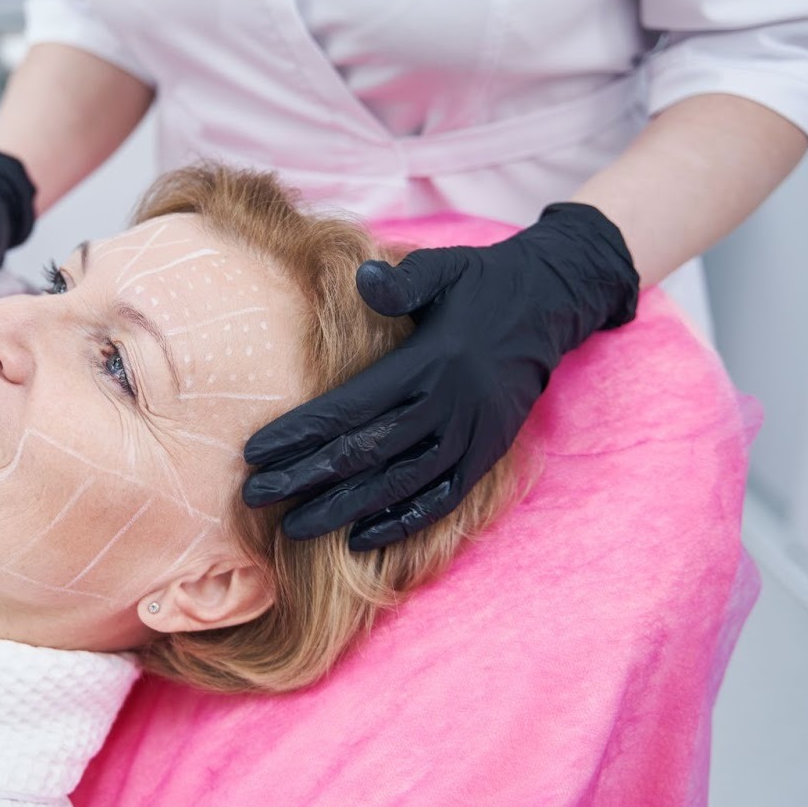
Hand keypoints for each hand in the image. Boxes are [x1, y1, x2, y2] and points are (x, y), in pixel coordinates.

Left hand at [242, 203, 638, 550]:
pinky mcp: (488, 453)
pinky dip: (404, 522)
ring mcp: (471, 436)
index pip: (351, 408)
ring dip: (345, 510)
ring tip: (294, 529)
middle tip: (255, 497)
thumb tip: (363, 278)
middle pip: (367, 454)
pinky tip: (361, 539)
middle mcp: (449, 406)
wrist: (552, 303)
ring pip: (400, 485)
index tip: (254, 453)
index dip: (301, 433)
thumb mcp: (444, 267)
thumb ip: (404, 280)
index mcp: (428, 363)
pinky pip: (443, 499)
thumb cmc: (482, 282)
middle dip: (307, 479)